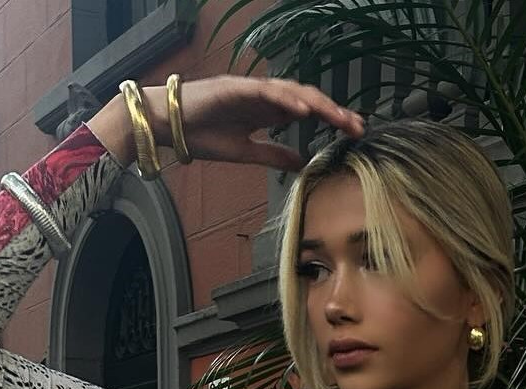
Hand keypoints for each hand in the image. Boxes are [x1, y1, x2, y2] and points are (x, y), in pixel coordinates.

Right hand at [153, 75, 364, 168]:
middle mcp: (262, 96)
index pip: (307, 111)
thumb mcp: (246, 152)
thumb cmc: (201, 135)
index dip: (331, 119)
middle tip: (358, 126)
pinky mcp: (234, 88)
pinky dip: (286, 99)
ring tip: (339, 118)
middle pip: (306, 99)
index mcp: (267, 110)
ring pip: (292, 92)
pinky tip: (304, 110)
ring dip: (318, 104)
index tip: (353, 132)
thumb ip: (274, 155)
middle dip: (334, 111)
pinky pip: (265, 92)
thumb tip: (301, 162)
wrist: (167, 125)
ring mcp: (250, 90)